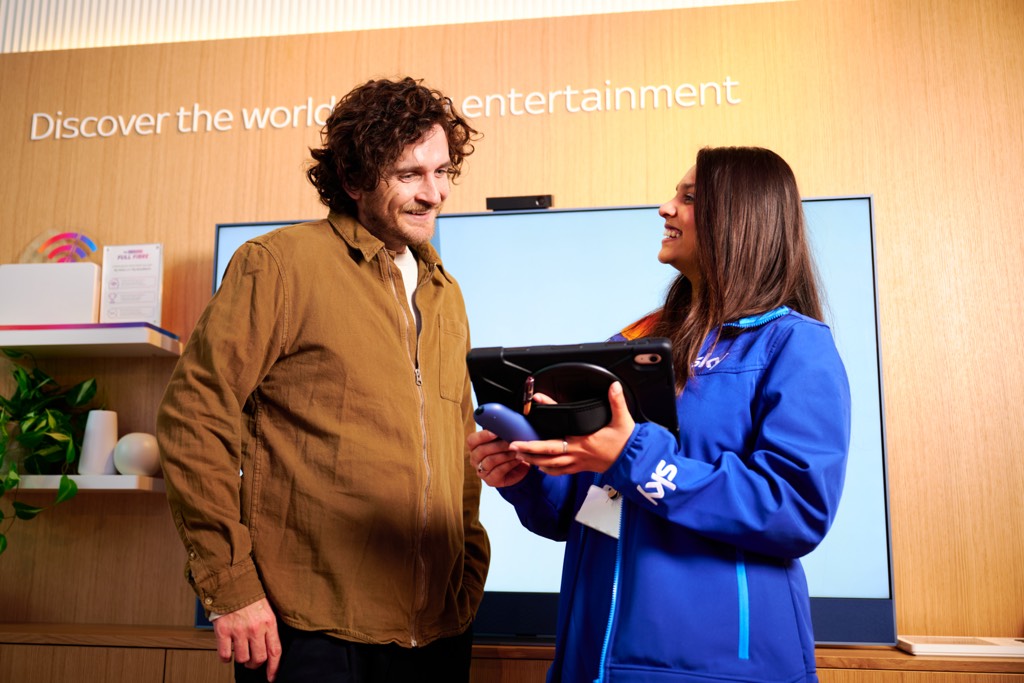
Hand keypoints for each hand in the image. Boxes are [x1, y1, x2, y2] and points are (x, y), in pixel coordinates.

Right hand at [212, 597, 281, 680]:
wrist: (231, 583)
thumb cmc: (249, 596)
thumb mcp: (267, 609)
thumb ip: (269, 627)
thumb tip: (271, 647)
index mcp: (269, 622)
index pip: (275, 651)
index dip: (274, 668)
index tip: (271, 677)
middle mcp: (255, 628)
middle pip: (259, 658)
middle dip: (256, 663)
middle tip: (252, 660)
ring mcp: (238, 630)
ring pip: (242, 659)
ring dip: (241, 658)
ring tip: (240, 650)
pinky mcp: (223, 631)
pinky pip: (225, 655)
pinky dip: (226, 657)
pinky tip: (228, 651)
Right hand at [468, 428, 530, 486]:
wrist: (519, 467)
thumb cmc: (509, 449)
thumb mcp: (504, 438)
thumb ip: (500, 431)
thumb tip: (503, 422)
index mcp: (475, 447)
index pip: (472, 440)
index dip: (482, 436)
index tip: (495, 433)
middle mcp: (475, 459)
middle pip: (481, 451)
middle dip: (497, 446)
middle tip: (510, 442)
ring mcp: (481, 471)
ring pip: (490, 461)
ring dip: (505, 455)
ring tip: (516, 450)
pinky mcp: (490, 480)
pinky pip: (498, 471)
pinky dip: (509, 464)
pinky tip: (517, 459)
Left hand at [510, 382, 634, 475]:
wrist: (633, 462)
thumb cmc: (626, 442)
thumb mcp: (623, 419)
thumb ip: (616, 401)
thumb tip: (614, 386)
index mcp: (584, 441)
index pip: (558, 433)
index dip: (545, 423)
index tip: (535, 405)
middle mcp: (577, 454)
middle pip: (547, 455)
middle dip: (529, 451)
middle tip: (513, 446)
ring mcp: (578, 463)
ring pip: (550, 466)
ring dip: (534, 461)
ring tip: (520, 456)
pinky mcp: (580, 468)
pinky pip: (560, 472)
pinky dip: (547, 470)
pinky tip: (539, 467)